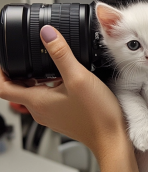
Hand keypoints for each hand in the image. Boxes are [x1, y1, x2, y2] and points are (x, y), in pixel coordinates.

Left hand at [0, 25, 128, 163]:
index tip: (5, 60)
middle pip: (18, 89)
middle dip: (20, 72)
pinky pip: (48, 99)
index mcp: (37, 102)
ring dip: (37, 79)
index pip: (3, 88)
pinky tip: (66, 79)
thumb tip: (47, 33)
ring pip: (34, 93)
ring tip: (49, 64)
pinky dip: (50, 87)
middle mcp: (40, 111)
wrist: (112, 138)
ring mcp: (51, 115)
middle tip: (30, 55)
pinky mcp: (62, 116)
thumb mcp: (78, 77)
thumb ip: (61, 54)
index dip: (0, 72)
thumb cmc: (96, 114)